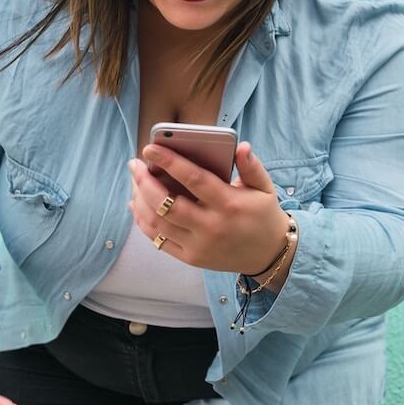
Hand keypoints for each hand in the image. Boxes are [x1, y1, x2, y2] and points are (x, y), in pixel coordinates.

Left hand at [128, 140, 292, 276]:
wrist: (269, 254)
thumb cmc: (263, 214)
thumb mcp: (264, 188)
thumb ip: (251, 166)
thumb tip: (241, 146)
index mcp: (230, 204)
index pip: (194, 179)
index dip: (170, 162)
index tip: (150, 148)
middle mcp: (212, 226)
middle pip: (167, 203)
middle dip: (144, 181)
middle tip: (134, 164)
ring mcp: (199, 245)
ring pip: (157, 222)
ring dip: (139, 199)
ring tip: (134, 181)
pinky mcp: (191, 258)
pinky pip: (159, 240)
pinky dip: (143, 222)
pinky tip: (137, 204)